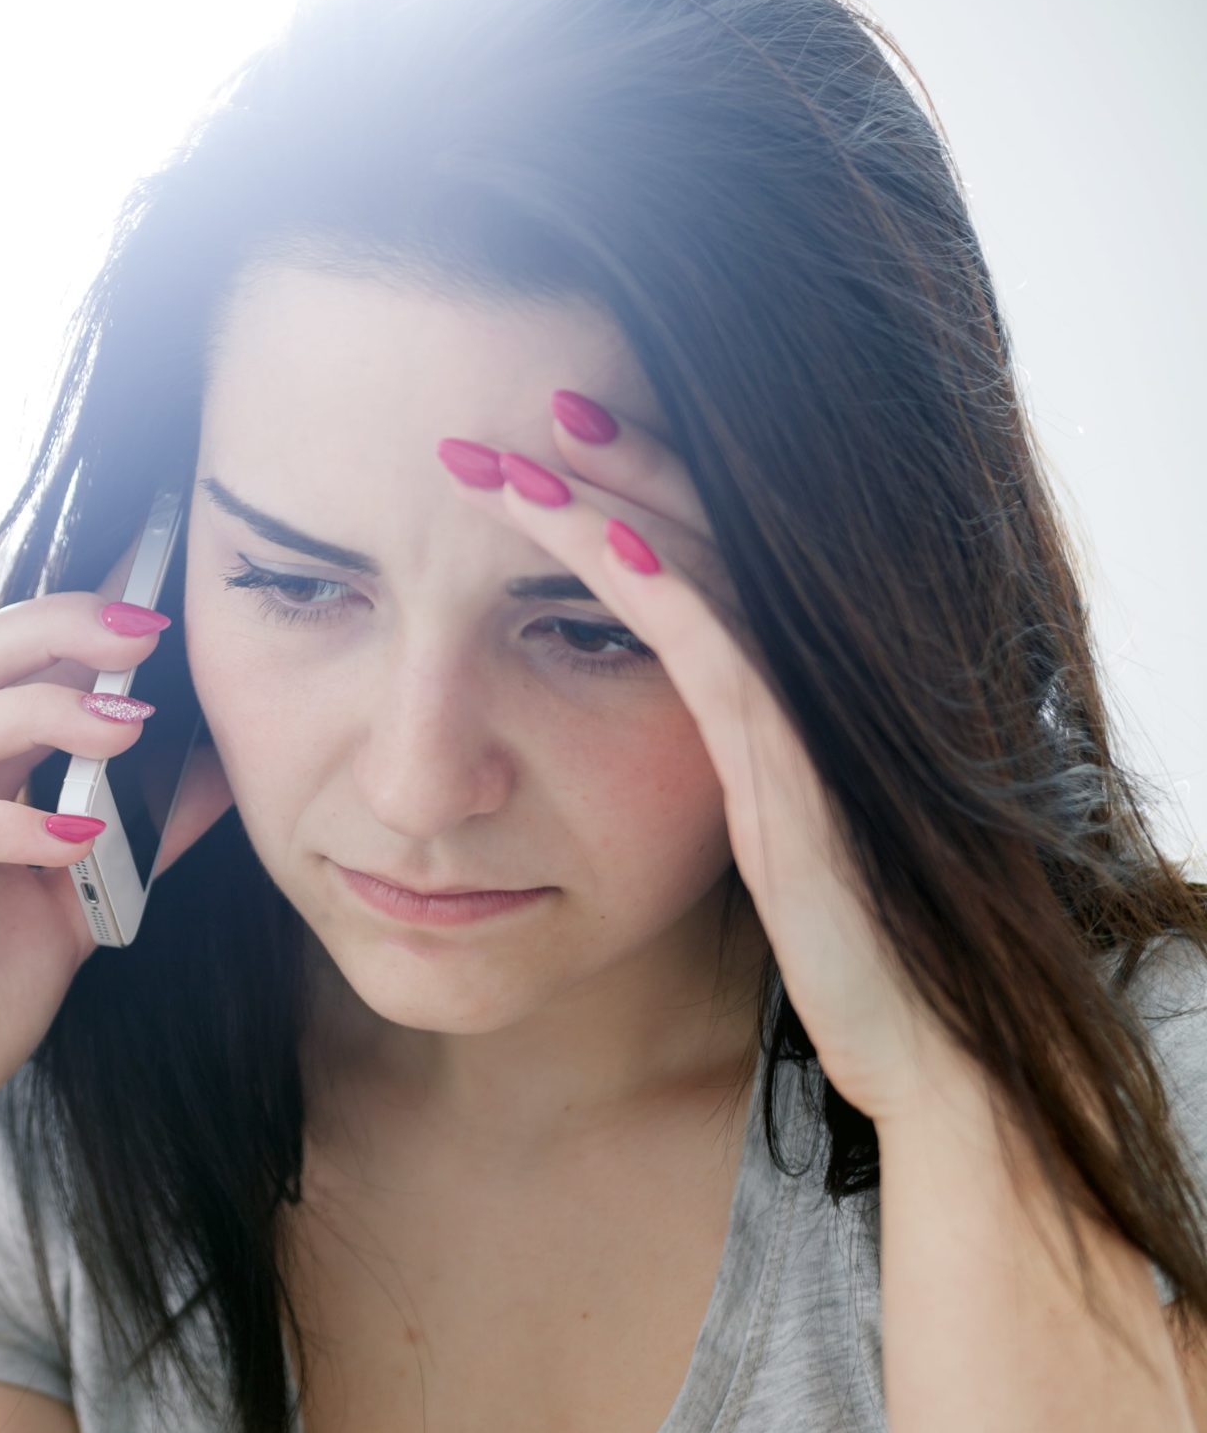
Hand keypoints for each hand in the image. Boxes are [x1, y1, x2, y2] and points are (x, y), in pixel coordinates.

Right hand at [0, 550, 234, 1197]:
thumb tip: (216, 777)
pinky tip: (79, 836)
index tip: (157, 606)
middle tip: (145, 632)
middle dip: (54, 633)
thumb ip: (134, 845)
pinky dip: (5, 828)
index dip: (68, 619)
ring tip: (129, 726)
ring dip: (40, 716)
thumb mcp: (76, 913)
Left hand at [435, 392, 964, 1121]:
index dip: (619, 487)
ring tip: (529, 446)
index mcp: (762, 689)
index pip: (688, 550)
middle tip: (525, 399)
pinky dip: (654, 590)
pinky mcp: (789, 764)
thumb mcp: (734, 828)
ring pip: (699, 571)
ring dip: (608, 503)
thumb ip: (697, 761)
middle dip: (611, 461)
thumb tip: (604, 736)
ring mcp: (794, 713)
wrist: (908, 1033)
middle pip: (696, 531)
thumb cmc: (823, 937)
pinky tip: (594, 542)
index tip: (534, 442)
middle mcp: (786, 680)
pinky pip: (715, 654)